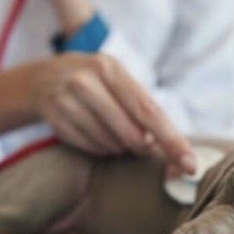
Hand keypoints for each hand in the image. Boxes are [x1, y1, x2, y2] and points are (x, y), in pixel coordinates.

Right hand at [0, 53, 195, 177]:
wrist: (44, 78)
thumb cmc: (96, 82)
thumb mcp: (118, 81)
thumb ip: (142, 109)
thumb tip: (162, 148)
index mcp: (111, 69)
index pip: (150, 111)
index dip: (172, 140)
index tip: (190, 165)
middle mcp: (87, 82)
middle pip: (132, 134)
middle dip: (143, 146)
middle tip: (142, 142)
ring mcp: (68, 102)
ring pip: (111, 145)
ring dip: (119, 145)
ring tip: (110, 127)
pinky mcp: (56, 120)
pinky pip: (92, 149)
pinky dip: (100, 147)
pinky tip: (94, 131)